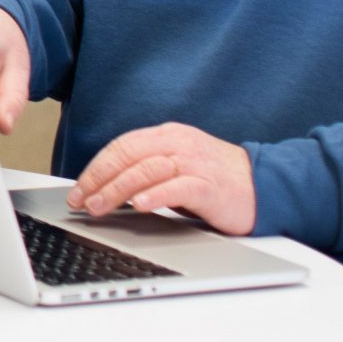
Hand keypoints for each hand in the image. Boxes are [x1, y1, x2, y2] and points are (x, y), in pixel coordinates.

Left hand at [66, 122, 256, 234]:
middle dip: (99, 178)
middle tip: (81, 200)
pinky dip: (156, 195)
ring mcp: (195, 162)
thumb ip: (146, 170)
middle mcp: (179, 144)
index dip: (95, 167)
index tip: (77, 189)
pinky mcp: (211, 185)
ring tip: (99, 206)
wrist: (265, 186)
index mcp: (167, 135)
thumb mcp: (176, 167)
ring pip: (147, 169)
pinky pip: (179, 187)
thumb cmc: (215, 180)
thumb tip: (104, 188)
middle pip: (129, 155)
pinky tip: (139, 205)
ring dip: (118, 189)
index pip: (121, 146)